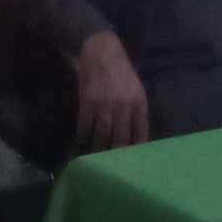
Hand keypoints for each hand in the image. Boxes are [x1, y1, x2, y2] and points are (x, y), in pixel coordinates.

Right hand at [74, 32, 148, 152]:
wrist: (102, 50)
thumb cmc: (121, 71)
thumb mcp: (136, 88)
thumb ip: (136, 110)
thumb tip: (136, 135)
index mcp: (139, 102)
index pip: (140, 132)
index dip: (136, 149)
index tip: (133, 164)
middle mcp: (124, 105)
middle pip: (121, 138)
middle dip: (115, 155)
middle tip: (112, 170)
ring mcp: (105, 104)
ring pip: (102, 134)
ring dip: (97, 149)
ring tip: (95, 161)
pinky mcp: (88, 100)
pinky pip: (85, 125)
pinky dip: (82, 136)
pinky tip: (81, 143)